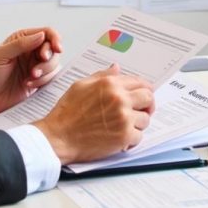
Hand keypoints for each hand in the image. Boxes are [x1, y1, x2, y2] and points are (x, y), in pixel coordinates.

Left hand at [0, 27, 62, 119]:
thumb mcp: (0, 55)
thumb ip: (21, 44)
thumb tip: (42, 35)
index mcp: (22, 40)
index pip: (46, 33)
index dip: (55, 39)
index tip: (57, 48)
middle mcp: (30, 52)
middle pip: (53, 50)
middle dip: (48, 60)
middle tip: (35, 70)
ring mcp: (34, 68)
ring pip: (53, 65)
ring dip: (45, 72)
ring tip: (29, 79)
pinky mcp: (37, 83)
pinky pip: (50, 80)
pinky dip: (43, 82)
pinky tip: (28, 85)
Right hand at [33, 65, 154, 164]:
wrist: (59, 137)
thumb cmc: (66, 113)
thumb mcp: (81, 85)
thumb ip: (102, 76)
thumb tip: (116, 68)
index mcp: (110, 84)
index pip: (140, 82)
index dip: (143, 89)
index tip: (143, 95)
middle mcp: (120, 99)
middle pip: (148, 98)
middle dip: (146, 105)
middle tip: (139, 111)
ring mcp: (124, 118)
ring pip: (145, 119)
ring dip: (137, 123)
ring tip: (123, 126)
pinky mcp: (124, 137)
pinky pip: (139, 136)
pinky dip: (131, 139)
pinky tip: (119, 137)